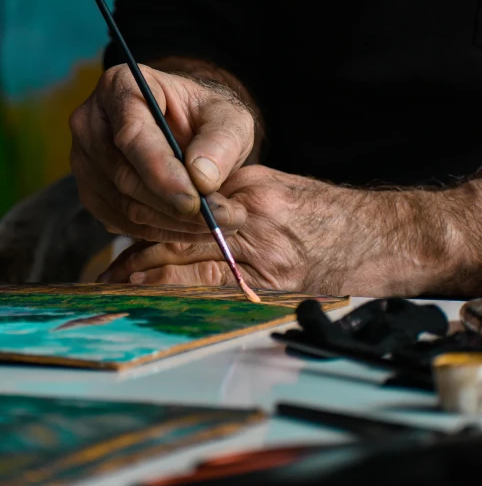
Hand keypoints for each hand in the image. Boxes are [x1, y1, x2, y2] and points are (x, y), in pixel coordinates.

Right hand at [69, 64, 253, 242]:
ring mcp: (84, 160)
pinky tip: (191, 228)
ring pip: (124, 205)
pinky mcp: (91, 192)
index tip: (196, 201)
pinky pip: (121, 222)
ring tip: (218, 225)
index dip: (162, 172)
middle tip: (223, 220)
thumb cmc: (204, 117)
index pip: (133, 135)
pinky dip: (159, 232)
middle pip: (125, 176)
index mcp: (120, 86)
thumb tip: (202, 178)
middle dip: (175, 206)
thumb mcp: (228, 117)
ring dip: (173, 224)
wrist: (187, 131)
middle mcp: (90, 122)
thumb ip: (221, 141)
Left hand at [99, 165, 353, 293]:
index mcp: (249, 188)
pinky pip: (215, 288)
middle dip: (141, 252)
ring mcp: (261, 251)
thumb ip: (232, 196)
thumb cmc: (325, 213)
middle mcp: (250, 216)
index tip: (124, 228)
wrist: (376, 237)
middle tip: (109, 271)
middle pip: (180, 232)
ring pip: (190, 261)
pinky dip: (181, 292)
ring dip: (150, 275)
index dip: (149, 217)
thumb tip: (189, 208)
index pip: (186, 203)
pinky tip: (157, 297)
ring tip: (118, 287)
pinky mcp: (271, 281)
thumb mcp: (276, 188)